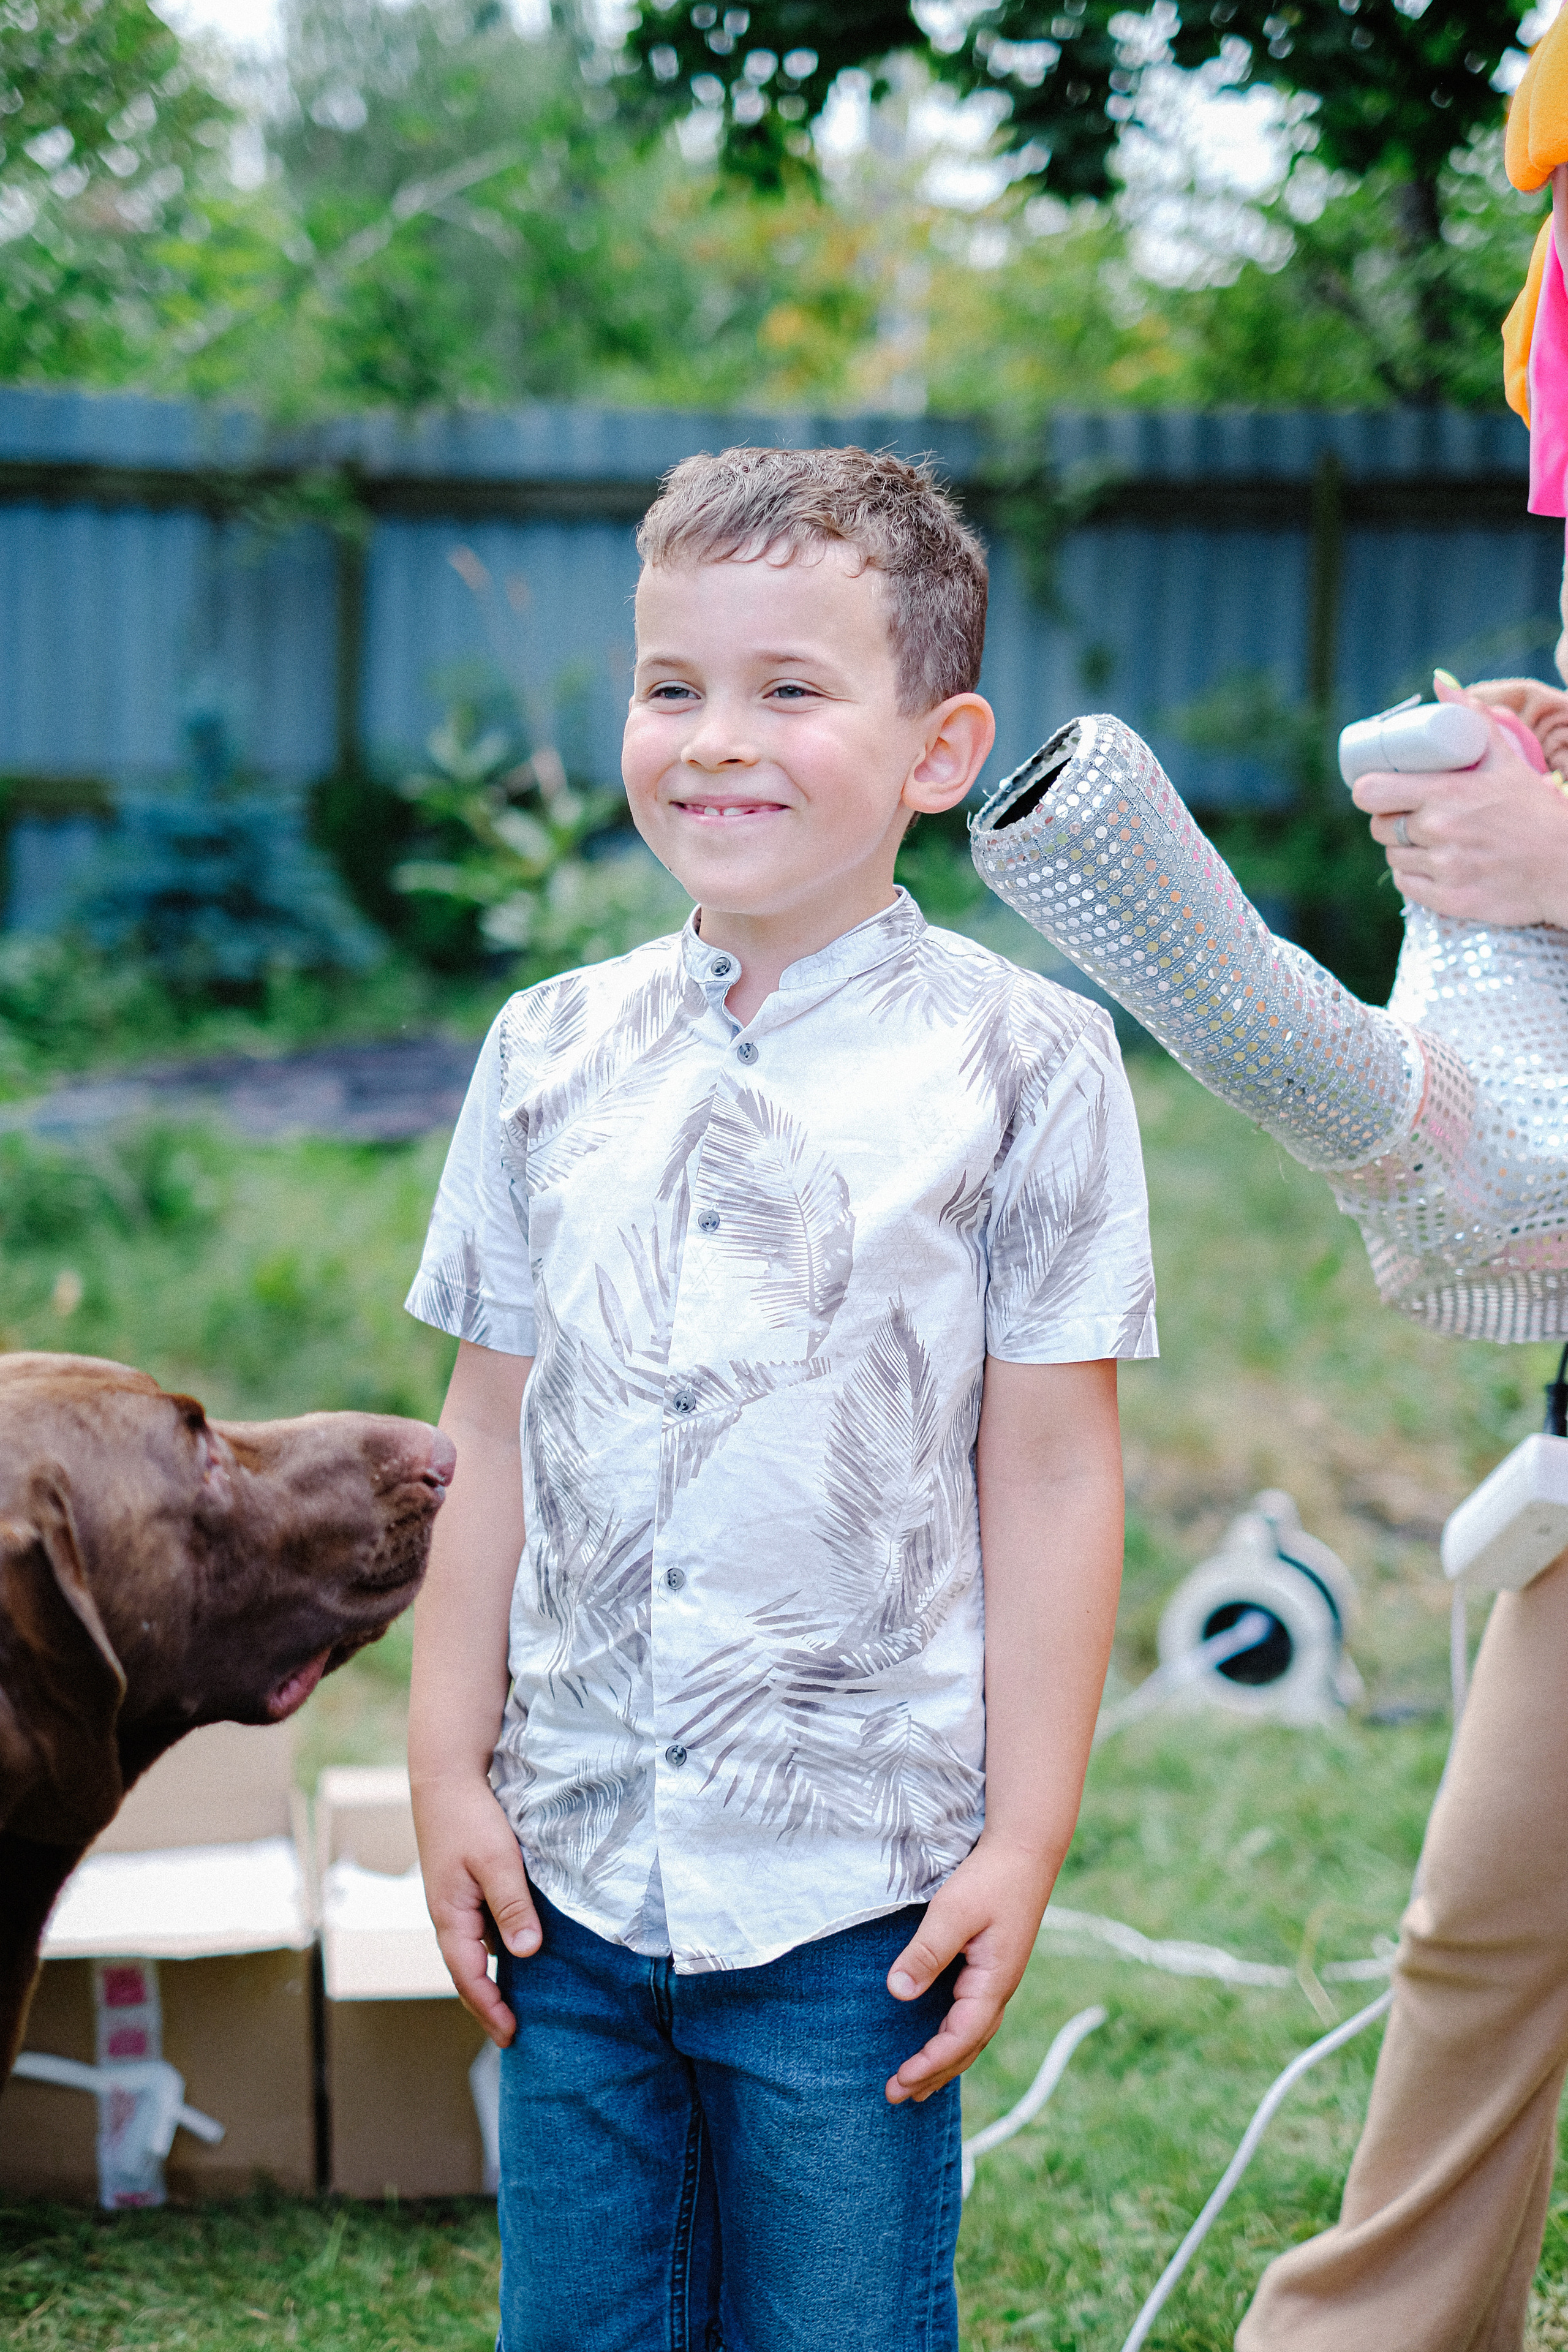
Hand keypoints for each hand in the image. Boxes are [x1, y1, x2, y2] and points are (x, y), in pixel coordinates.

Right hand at [411, 1771, 540, 2045]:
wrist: (445, 1777)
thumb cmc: (470, 1817)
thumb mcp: (498, 1861)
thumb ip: (511, 1907)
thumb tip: (526, 1954)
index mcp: (451, 1917)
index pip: (469, 1978)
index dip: (490, 2010)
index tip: (511, 2035)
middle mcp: (448, 1915)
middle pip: (467, 1972)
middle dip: (488, 2004)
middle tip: (514, 2031)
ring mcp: (454, 1901)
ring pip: (474, 1951)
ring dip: (492, 1977)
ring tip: (520, 2000)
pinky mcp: (463, 1886)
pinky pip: (479, 1929)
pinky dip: (495, 1948)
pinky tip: (519, 1949)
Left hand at [883, 1833, 1056, 2105]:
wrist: (1025, 1851)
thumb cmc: (990, 1879)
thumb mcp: (953, 1912)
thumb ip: (927, 1953)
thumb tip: (897, 1993)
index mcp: (993, 1983)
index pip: (960, 2039)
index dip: (929, 2064)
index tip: (899, 2081)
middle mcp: (999, 1989)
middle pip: (966, 2048)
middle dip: (933, 2075)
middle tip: (894, 2096)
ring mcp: (998, 1980)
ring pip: (971, 2036)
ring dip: (943, 2062)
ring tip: (915, 2086)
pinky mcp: (992, 1968)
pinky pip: (971, 2017)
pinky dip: (953, 2039)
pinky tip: (937, 2040)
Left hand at [1352, 678, 1567, 928]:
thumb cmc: (1536, 811)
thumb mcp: (1507, 760)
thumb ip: (1473, 720)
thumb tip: (1441, 682)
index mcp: (1448, 793)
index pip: (1370, 792)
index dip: (1370, 790)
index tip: (1380, 789)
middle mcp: (1440, 831)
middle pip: (1378, 826)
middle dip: (1390, 819)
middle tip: (1412, 814)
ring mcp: (1444, 868)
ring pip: (1391, 856)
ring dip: (1404, 847)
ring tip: (1433, 839)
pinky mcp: (1450, 900)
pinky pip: (1405, 885)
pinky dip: (1414, 875)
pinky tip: (1437, 864)